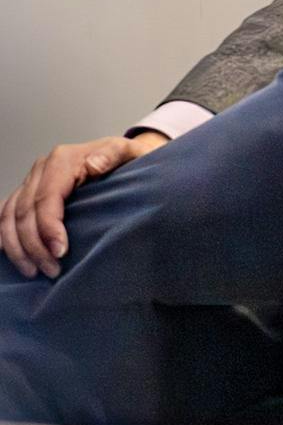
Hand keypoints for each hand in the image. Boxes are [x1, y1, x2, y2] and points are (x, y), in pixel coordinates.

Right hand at [0, 131, 165, 277]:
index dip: (49, 228)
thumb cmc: (128, 158)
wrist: (124, 157)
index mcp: (62, 160)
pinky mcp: (27, 193)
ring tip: (34, 271)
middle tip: (52, 270)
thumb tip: (93, 165)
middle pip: (24, 212)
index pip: (46, 198)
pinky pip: (5, 215)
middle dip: (34, 246)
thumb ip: (112, 156)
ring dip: (18, 248)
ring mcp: (31, 181)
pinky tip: (11, 256)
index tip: (60, 252)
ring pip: (9, 217)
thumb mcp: (129, 152)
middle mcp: (41, 169)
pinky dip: (4, 237)